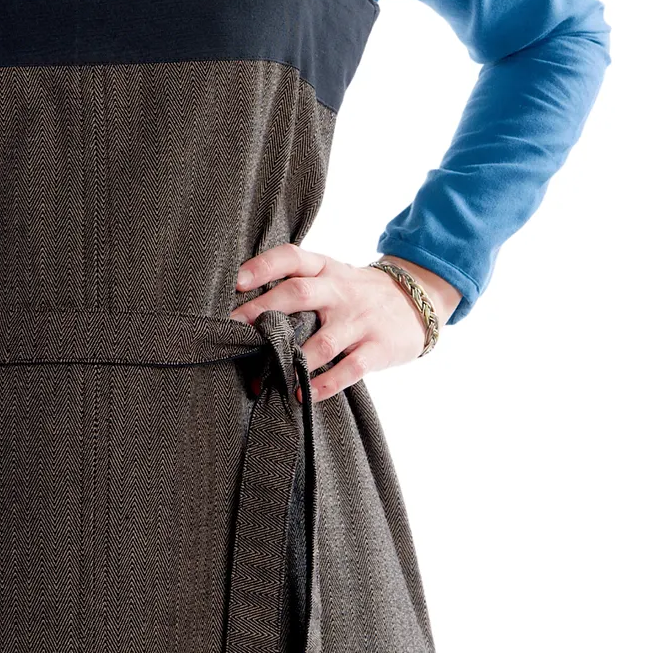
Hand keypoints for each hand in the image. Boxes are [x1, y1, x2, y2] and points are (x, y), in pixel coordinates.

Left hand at [231, 246, 460, 399]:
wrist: (418, 298)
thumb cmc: (358, 292)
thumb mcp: (333, 276)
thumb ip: (299, 284)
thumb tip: (245, 308)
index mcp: (326, 269)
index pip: (292, 258)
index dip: (263, 266)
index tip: (236, 281)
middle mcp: (340, 291)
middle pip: (299, 293)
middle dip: (264, 309)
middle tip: (234, 327)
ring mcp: (360, 320)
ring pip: (322, 341)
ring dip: (292, 359)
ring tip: (265, 375)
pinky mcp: (378, 348)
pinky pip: (350, 369)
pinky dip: (325, 384)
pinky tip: (304, 395)